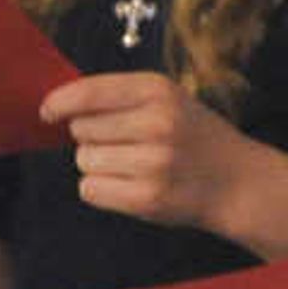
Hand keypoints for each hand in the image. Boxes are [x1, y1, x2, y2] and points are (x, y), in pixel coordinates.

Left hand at [45, 72, 259, 234]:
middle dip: (92, 138)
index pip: (88, 93)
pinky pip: (90, 190)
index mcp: (158, 90)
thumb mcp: (168, 100)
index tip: (47, 113)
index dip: (60, 103)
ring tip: (132, 166)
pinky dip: (101, 190)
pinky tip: (129, 186)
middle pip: (81, 129)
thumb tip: (58, 107)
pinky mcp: (148, 198)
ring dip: (97, 166)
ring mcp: (153, 162)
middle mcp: (156, 123)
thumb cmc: (195, 138)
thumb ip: (119, 97)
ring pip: (84, 161)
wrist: (239, 182)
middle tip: (125, 145)